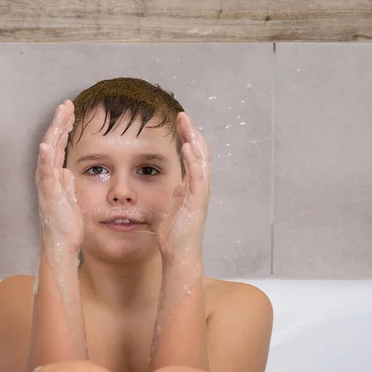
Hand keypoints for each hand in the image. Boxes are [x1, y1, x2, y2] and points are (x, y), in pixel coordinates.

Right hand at [35, 100, 83, 252]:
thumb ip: (67, 182)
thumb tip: (67, 171)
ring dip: (54, 131)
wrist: (62, 242)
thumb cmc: (66, 223)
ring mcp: (47, 183)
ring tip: (60, 113)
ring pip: (49, 151)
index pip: (59, 146)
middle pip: (54, 143)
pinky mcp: (49, 193)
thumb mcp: (70, 197)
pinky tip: (46, 144)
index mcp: (55, 175)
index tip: (71, 112)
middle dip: (60, 122)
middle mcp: (48, 176)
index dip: (64, 128)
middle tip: (67, 103)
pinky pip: (45, 172)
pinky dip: (45, 157)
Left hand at [157, 112, 210, 265]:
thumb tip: (174, 184)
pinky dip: (195, 161)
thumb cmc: (174, 235)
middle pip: (200, 153)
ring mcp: (201, 194)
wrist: (179, 254)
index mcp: (192, 186)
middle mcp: (199, 187)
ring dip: (195, 140)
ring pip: (202, 160)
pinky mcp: (198, 202)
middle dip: (191, 133)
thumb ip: (173, 194)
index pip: (193, 155)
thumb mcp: (169, 207)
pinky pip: (199, 177)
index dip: (187, 138)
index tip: (179, 123)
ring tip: (186, 124)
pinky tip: (188, 148)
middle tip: (182, 116)